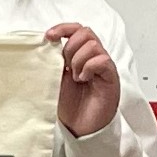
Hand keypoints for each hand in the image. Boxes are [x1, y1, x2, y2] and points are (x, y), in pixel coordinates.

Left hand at [51, 21, 117, 136]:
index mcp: (81, 55)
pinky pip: (102, 60)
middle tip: (66, 66)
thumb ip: (54, 60)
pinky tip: (84, 79)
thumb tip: (46, 43)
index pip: (76, 30)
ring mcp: (103, 67)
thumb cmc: (71, 106)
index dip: (63, 28)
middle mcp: (94, 58)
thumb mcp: (56, 78)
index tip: (49, 36)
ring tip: (76, 77)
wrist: (80, 128)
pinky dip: (89, 67)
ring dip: (79, 60)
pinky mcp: (111, 77)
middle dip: (70, 46)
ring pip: (93, 45)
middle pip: (86, 33)